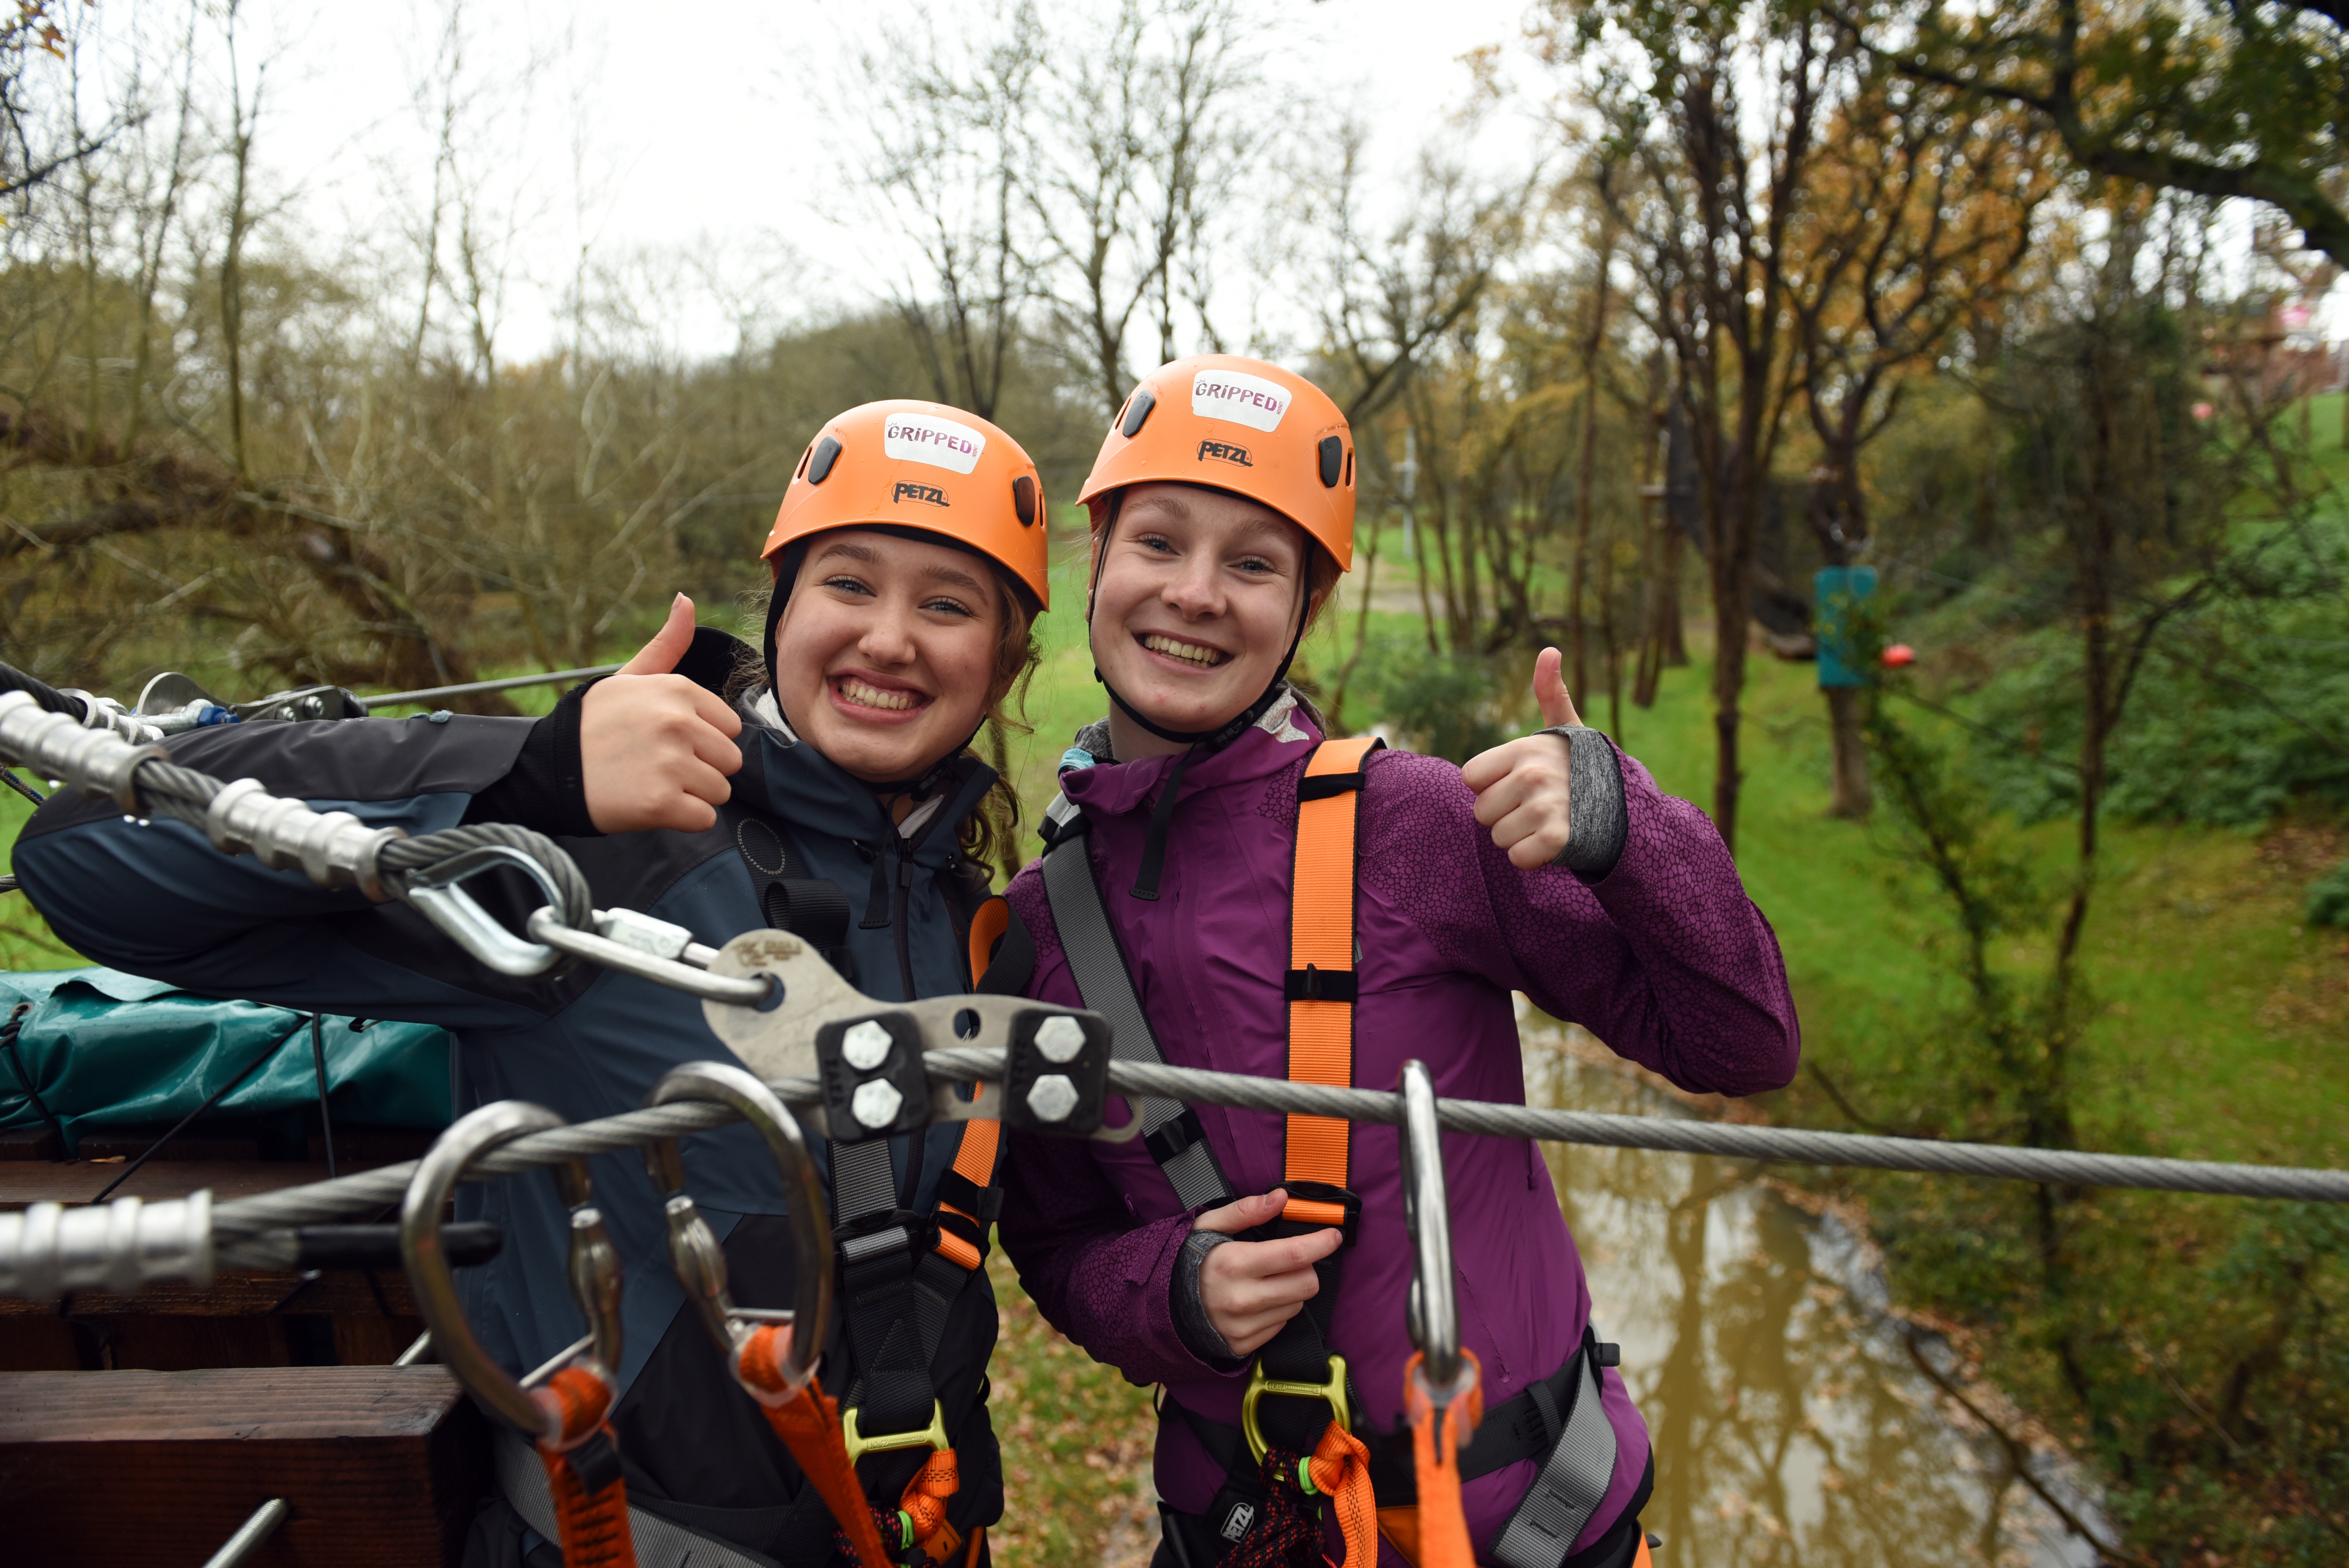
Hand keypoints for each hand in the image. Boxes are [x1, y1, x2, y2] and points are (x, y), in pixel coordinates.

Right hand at [581, 594, 743, 832]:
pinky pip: (704, 819)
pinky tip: (652, 806)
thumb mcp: (629, 677)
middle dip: (703, 769)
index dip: (703, 740)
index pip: (730, 727)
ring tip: (653, 784)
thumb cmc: (594, 725)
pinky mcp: (661, 803)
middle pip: (730, 760)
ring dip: (693, 795)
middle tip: (660, 767)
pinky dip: (683, 820)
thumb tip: (686, 600)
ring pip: (720, 791)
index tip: (667, 742)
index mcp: (677, 690)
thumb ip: (667, 644)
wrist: (550, 770)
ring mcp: (670, 764)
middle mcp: (677, 723)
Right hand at [1191, 1190, 1343, 1356]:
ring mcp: (1242, 1325)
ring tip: (1266, 1280)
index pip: (1294, 1255)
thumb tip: (1280, 1198)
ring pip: (1297, 1305)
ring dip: (1291, 1290)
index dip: (1320, 1243)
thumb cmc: (1190, 1260)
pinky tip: (1257, 1300)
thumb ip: (1246, 1211)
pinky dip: (1276, 1311)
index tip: (1333, 1235)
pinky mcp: (1244, 1344)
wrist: (1163, 1304)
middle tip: (1290, 1260)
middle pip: (1305, 1284)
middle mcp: (1240, 1298)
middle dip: (1306, 1268)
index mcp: (1233, 1263)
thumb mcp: (1210, 1225)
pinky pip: (1281, 1326)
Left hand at [1461, 646, 1581, 869]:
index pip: (1471, 777)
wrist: (1627, 809)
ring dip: (1520, 837)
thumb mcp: (1566, 728)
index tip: (1520, 782)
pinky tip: (1553, 843)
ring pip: (1498, 837)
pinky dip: (1533, 858)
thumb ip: (1551, 692)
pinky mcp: (1556, 839)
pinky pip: (1518, 859)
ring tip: (1548, 822)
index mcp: (1525, 749)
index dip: (1492, 785)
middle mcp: (1532, 774)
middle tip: (1537, 806)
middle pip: (1481, 812)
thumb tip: (1550, 650)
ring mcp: (1545, 806)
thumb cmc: (1583, 769)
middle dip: (1505, 814)